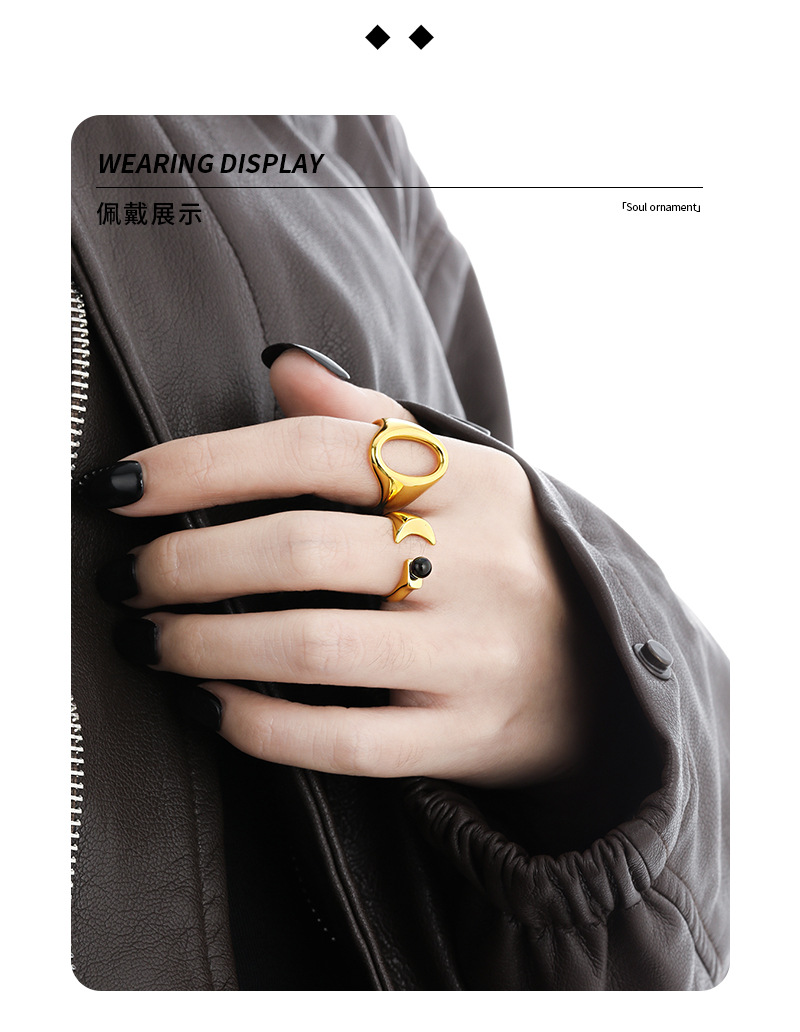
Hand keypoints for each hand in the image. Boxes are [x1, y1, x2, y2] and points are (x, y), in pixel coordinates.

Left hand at [93, 349, 592, 786]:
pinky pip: (342, 741)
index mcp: (473, 480)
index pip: (315, 449)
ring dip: (202, 643)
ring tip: (147, 638)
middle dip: (185, 562)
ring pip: (311, 647)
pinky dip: (254, 723)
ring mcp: (473, 656)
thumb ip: (374, 420)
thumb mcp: (466, 475)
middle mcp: (479, 563)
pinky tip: (205, 704)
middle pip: (301, 548)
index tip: (123, 488)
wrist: (600, 674)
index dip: (202, 465)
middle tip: (124, 576)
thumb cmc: (503, 560)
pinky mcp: (463, 736)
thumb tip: (280, 362)